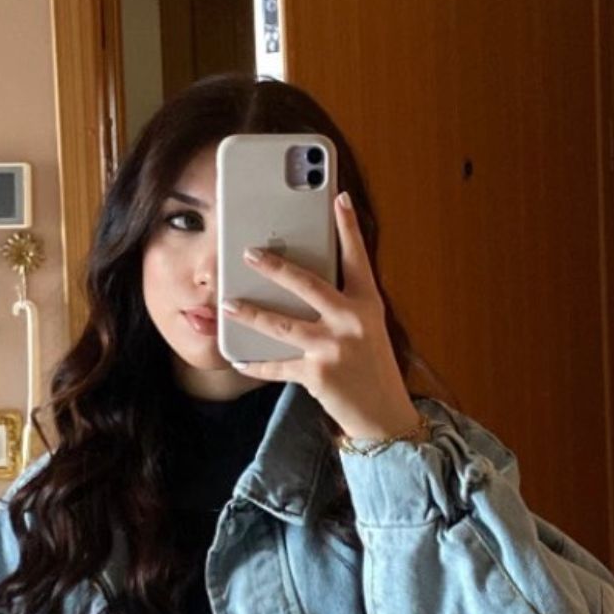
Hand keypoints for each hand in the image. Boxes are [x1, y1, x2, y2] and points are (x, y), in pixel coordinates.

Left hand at [219, 192, 417, 440]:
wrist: (384, 415)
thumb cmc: (371, 366)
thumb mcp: (367, 328)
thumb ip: (342, 303)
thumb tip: (302, 281)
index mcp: (367, 304)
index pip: (358, 258)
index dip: (348, 226)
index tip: (339, 198)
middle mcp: (352, 321)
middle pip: (307, 285)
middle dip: (275, 266)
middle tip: (248, 252)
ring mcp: (334, 349)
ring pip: (282, 325)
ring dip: (252, 314)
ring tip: (229, 304)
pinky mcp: (317, 375)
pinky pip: (278, 366)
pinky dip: (256, 364)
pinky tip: (238, 358)